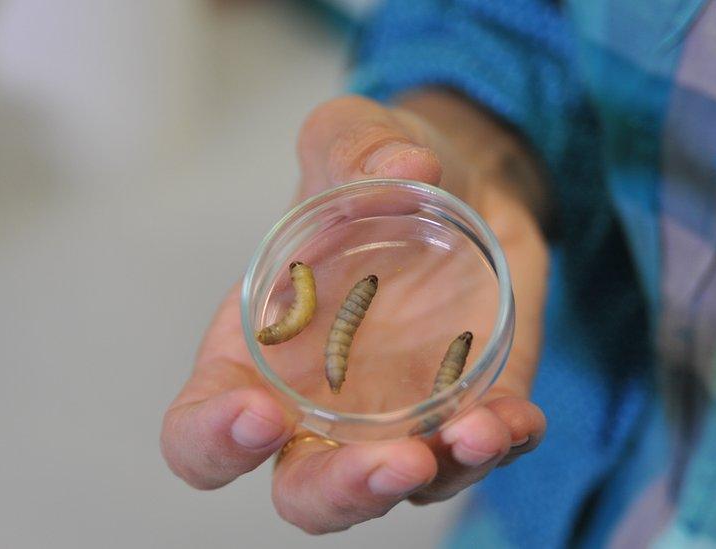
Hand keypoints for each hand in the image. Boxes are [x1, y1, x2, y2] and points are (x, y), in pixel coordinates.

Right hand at [161, 92, 548, 532]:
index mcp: (258, 352)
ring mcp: (396, 418)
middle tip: (392, 460)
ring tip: (476, 432)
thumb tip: (403, 166)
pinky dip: (499, 445)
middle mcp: (319, 406)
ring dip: (437, 476)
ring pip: (397, 489)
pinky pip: (479, 450)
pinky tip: (515, 419)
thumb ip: (355, 143)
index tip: (259, 414)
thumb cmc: (376, 172)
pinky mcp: (465, 408)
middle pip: (303, 491)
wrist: (463, 183)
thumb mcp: (352, 136)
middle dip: (341, 492)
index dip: (214, 440)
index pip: (200, 431)